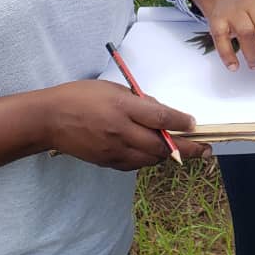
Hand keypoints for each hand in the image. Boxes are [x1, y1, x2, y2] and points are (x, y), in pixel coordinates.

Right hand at [41, 80, 208, 169]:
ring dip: (169, 156)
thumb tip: (160, 111)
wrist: (48, 120)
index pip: (161, 119)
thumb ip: (138, 101)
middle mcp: (121, 131)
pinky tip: (154, 154)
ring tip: (183, 151)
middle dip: (188, 148)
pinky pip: (135, 165)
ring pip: (151, 159)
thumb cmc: (80, 97)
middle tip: (205, 149)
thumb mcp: (112, 88)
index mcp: (123, 108)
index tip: (195, 124)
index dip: (183, 123)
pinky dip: (148, 160)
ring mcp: (114, 150)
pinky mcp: (107, 162)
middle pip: (162, 145)